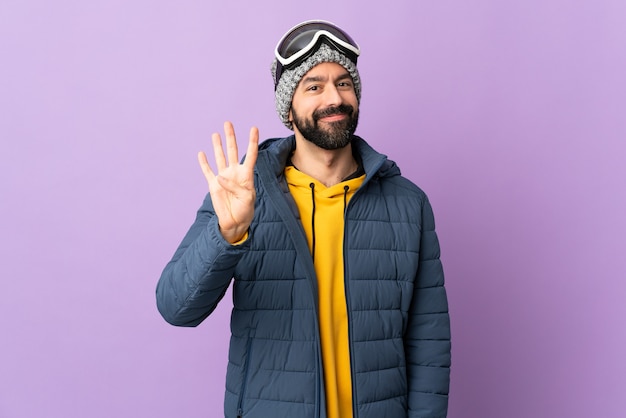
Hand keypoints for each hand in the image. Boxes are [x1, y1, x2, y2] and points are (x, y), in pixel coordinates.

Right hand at [198, 121, 258, 243]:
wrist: (235, 222)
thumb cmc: (245, 210)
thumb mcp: (246, 198)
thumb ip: (234, 186)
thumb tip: (220, 177)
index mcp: (246, 175)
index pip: (251, 155)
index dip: (252, 142)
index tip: (254, 128)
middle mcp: (235, 173)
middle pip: (233, 151)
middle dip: (231, 137)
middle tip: (228, 123)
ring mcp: (223, 178)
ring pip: (220, 157)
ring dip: (218, 146)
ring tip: (216, 134)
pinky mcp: (213, 185)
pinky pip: (207, 171)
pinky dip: (204, 163)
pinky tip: (201, 154)